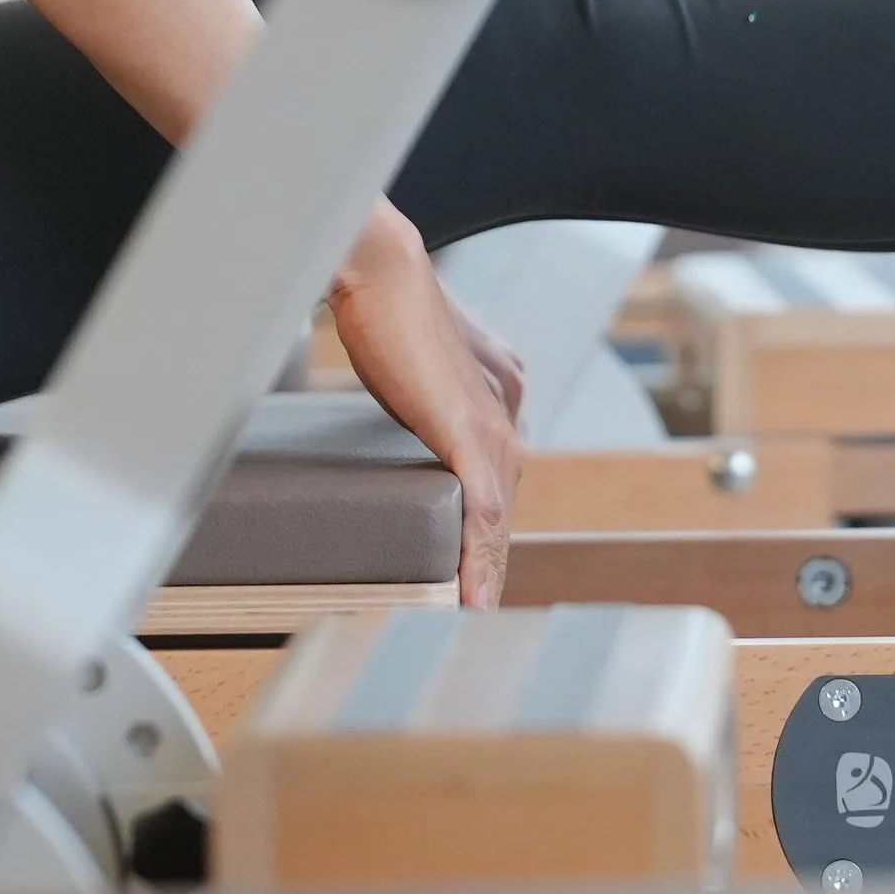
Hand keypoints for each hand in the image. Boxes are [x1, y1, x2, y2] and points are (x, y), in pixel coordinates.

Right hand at [327, 208, 520, 603]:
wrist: (383, 274)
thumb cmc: (386, 309)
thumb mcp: (417, 361)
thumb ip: (427, 389)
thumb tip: (408, 406)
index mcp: (503, 391)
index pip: (500, 477)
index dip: (488, 530)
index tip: (475, 574)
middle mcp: (511, 410)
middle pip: (505, 506)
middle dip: (490, 560)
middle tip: (472, 611)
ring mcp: (496, 426)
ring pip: (499, 520)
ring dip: (486, 572)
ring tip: (470, 619)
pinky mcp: (473, 438)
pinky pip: (482, 517)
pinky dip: (477, 561)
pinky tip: (469, 600)